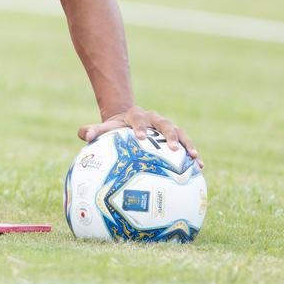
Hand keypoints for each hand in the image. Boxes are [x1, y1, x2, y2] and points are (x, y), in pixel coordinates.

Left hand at [78, 105, 202, 166]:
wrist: (129, 120)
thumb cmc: (116, 129)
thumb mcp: (106, 128)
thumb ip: (94, 130)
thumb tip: (84, 134)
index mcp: (136, 116)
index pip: (138, 119)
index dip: (140, 127)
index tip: (140, 137)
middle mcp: (154, 119)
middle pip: (164, 123)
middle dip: (169, 136)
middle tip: (172, 149)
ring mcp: (166, 127)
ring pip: (180, 133)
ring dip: (187, 144)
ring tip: (194, 158)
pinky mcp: (175, 136)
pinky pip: (186, 144)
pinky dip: (193, 153)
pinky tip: (199, 167)